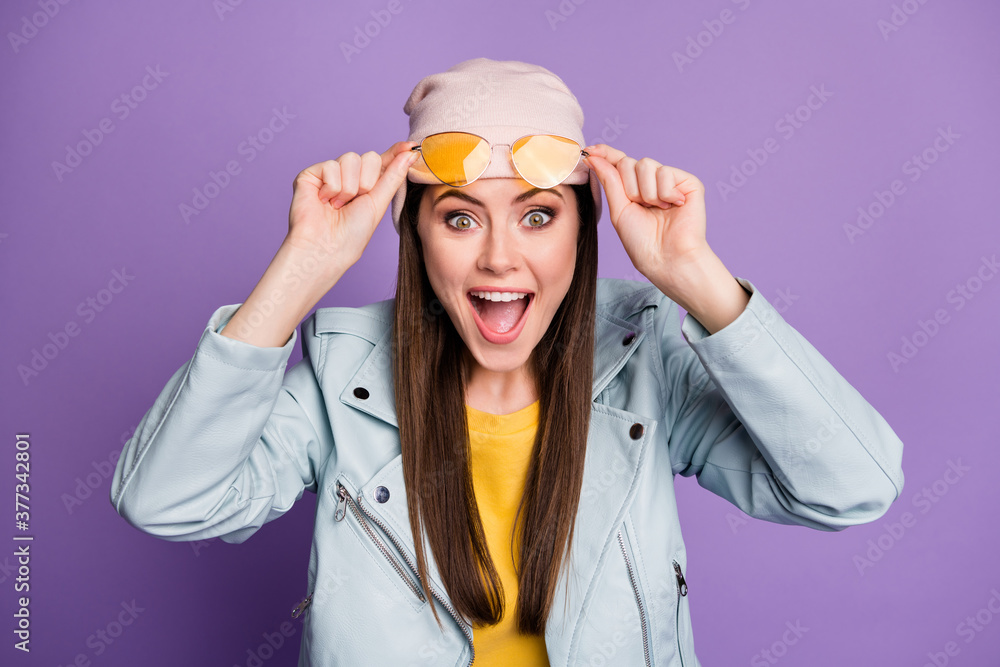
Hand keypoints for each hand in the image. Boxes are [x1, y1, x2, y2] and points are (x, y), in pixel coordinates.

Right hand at [286, 141, 418, 268]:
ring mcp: (329, 174)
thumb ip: (393, 176)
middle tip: (355, 202)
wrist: (325, 247)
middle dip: (367, 182)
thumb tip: (411, 153)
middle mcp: (348, 177)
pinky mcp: (311, 174)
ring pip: (351, 158)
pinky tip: (324, 201)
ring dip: (349, 187)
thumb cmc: (351, 234)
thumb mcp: (378, 203)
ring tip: (338, 205)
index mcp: (366, 184)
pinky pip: (331, 166)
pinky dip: (332, 187)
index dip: (396, 152)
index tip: (411, 146)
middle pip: (369, 157)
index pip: (382, 162)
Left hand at [583, 144, 708, 292]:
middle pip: (628, 162)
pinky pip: (665, 172)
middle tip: (641, 207)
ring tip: (657, 210)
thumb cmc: (643, 242)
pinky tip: (673, 207)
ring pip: (645, 164)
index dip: (605, 154)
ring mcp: (671, 180)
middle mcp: (651, 182)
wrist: (667, 258)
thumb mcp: (619, 210)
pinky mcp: (688, 182)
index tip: (588, 150)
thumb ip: (609, 182)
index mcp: (634, 189)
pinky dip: (665, 193)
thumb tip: (594, 157)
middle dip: (629, 187)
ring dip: (646, 192)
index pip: (618, 163)